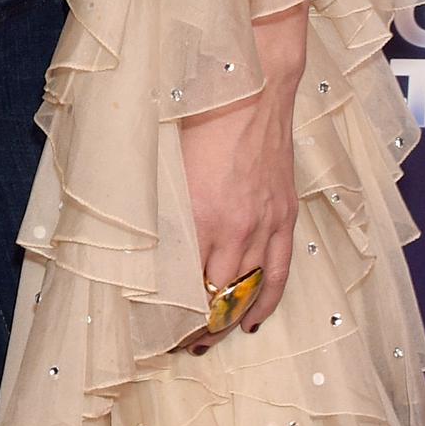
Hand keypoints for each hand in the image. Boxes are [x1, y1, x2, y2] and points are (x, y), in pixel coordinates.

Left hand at [177, 4, 305, 352]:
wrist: (252, 83)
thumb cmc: (199, 110)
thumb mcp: (166, 158)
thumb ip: (158, 202)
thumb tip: (139, 235)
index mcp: (199, 213)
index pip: (185, 283)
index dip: (170, 313)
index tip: (152, 329)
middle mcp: (236, 227)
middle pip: (216, 296)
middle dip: (195, 326)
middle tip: (175, 342)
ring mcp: (265, 224)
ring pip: (248, 292)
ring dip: (227, 320)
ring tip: (208, 340)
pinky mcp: (285, 215)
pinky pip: (281, 273)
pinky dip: (267, 302)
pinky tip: (254, 321)